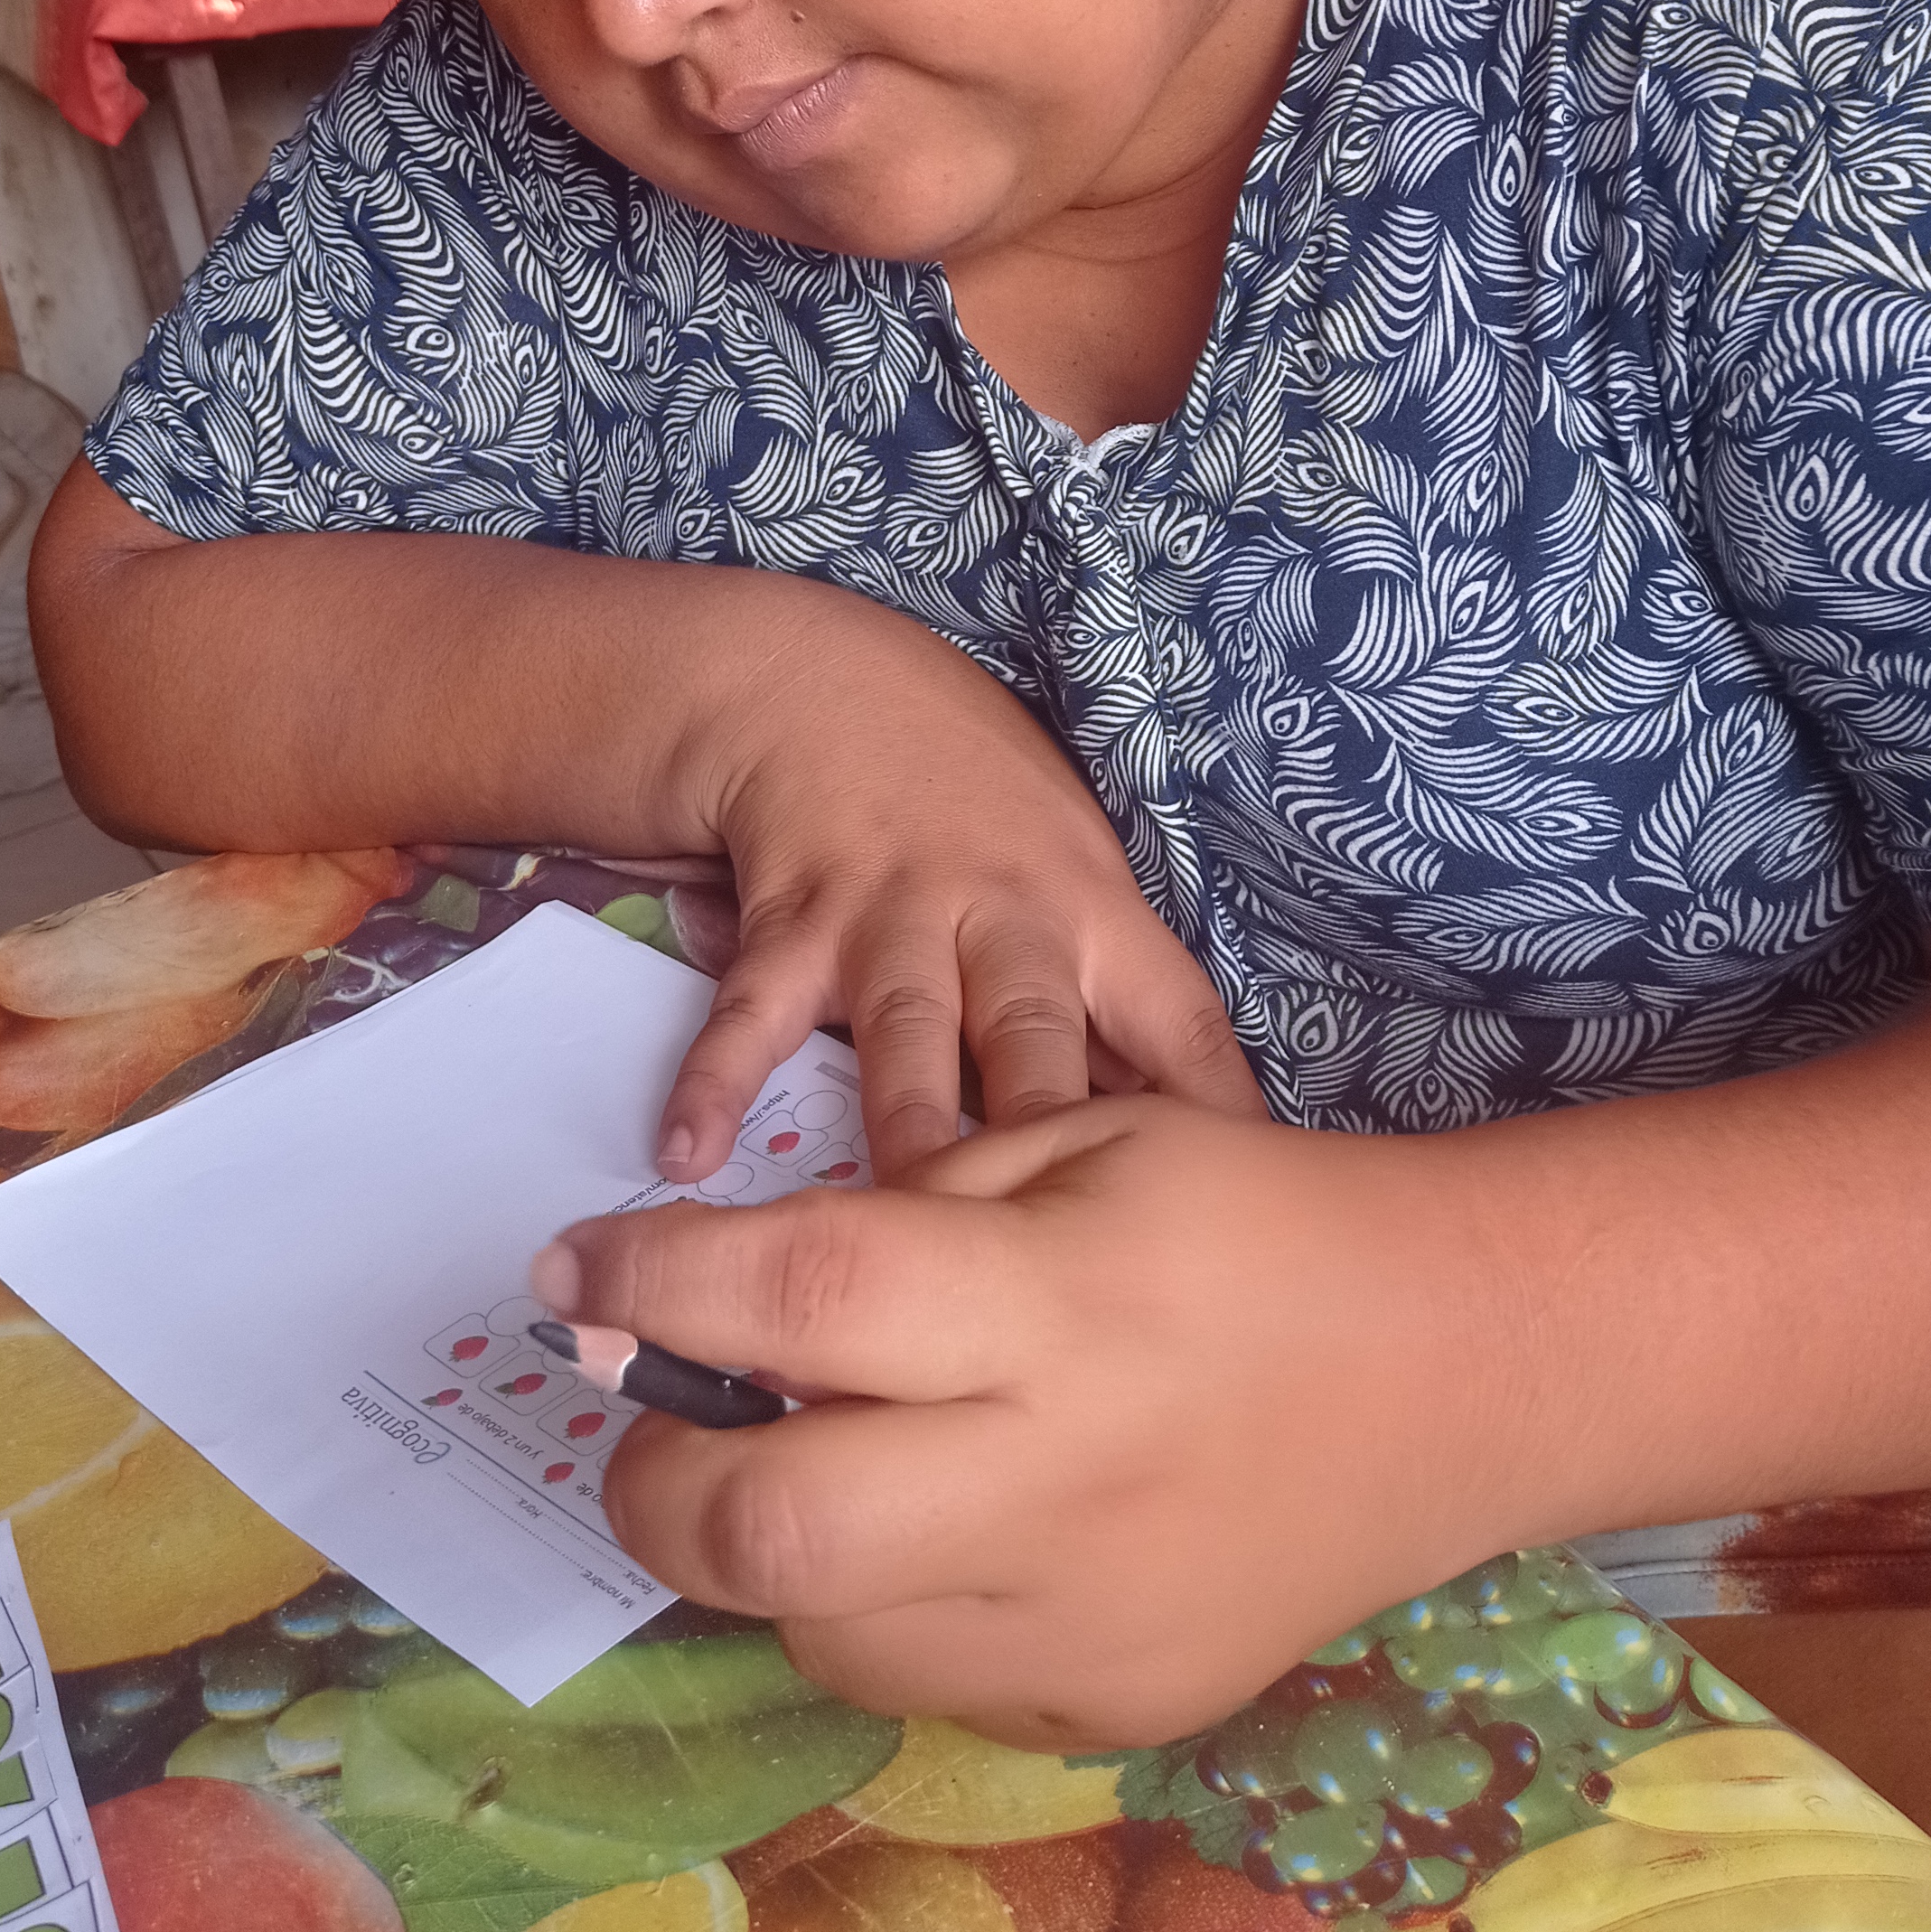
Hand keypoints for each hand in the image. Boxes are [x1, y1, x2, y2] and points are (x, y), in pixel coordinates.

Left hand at [534, 1096, 1522, 1749]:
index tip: (570, 1269)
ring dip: (768, 1548)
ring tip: (819, 1465)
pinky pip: (921, 1681)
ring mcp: (1081, 1625)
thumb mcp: (1081, 1139)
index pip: (800, 1302)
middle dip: (654, 1479)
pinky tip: (942, 1529)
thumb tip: (727, 1293)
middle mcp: (1058, 1482)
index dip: (650, 1283)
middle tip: (650, 1423)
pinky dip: (882, 1605)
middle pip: (768, 1528)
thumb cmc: (1252, 1225)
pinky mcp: (1106, 1714)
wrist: (1457, 1379)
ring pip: (819, 1630)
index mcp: (1055, 1305)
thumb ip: (907, 1205)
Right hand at [663, 590, 1262, 1177]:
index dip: (1215, 1113)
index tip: (1244, 1218)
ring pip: (907, 1036)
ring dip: (905, 1127)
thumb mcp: (1067, 866)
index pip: (1180, 1022)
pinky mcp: (793, 921)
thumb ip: (1109, 992)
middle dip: (1054, 1137)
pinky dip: (717, 1081)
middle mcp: (1002, 914)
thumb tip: (1175, 1130)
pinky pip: (756, 1012)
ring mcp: (894, 915)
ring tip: (903, 1226)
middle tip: (1071, 1247)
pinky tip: (687, 1156)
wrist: (818, 684)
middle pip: (1038, 1040)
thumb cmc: (969, 797)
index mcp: (1091, 911)